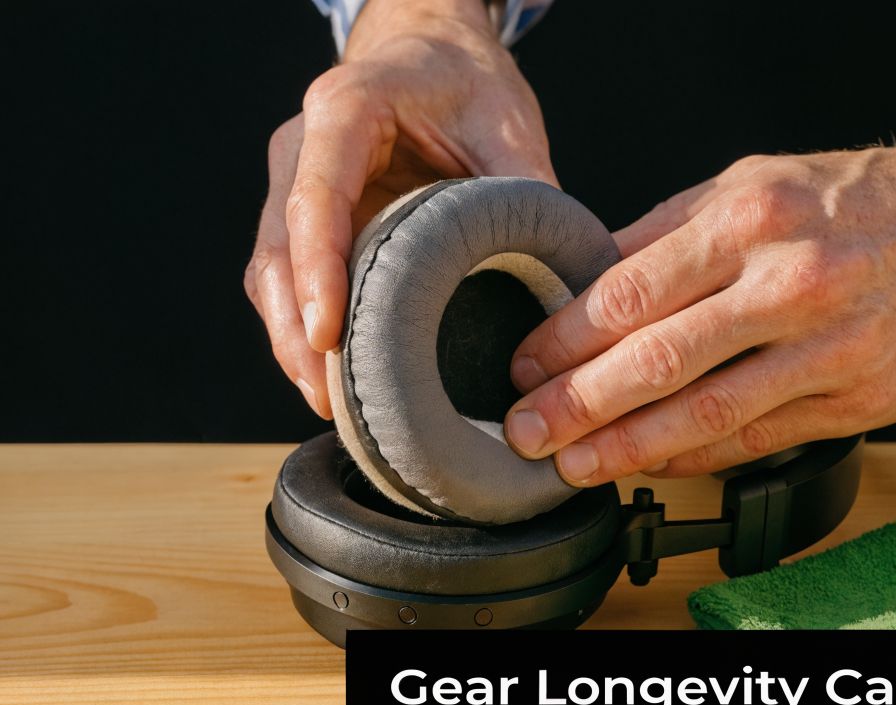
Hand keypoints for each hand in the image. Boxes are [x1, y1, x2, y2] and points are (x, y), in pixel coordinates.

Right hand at [243, 0, 553, 417]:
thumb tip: (564, 277)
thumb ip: (526, 190)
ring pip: (271, 272)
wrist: (431, 49)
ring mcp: (295, 184)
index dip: (318, 270)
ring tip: (329, 405)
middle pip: (278, 248)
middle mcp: (303, 147)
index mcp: (345, 111)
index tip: (328, 334)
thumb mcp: (508, 122)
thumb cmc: (466, 79)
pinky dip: (302, 328)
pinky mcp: (304, 218)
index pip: (317, 198)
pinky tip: (331, 378)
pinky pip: (288, 279)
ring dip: (291, 340)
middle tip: (327, 397)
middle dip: (296, 328)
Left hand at [502, 71, 895, 484]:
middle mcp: (788, 284)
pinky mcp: (858, 399)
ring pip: (705, 414)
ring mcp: (828, 350)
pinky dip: (699, 458)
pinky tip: (655, 465)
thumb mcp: (765, 181)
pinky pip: (759, 438)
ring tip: (573, 465)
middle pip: (654, 361)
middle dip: (574, 405)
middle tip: (523, 432)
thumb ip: (677, 232)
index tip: (522, 364)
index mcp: (752, 220)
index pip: (629, 292)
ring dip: (627, 448)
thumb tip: (594, 280)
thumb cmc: (872, 201)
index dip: (563, 340)